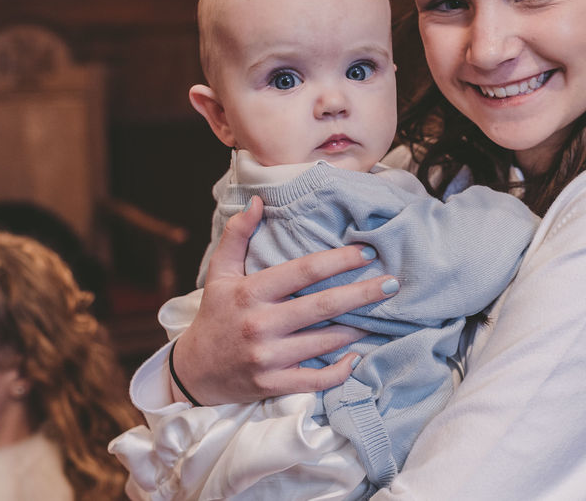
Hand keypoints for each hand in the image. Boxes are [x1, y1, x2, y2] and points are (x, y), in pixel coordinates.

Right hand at [171, 196, 397, 404]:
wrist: (193, 372)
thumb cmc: (214, 316)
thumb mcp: (219, 273)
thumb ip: (237, 235)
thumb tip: (257, 201)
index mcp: (250, 292)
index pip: (303, 271)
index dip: (338, 260)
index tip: (366, 252)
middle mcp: (260, 324)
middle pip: (323, 306)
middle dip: (362, 293)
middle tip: (392, 283)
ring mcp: (268, 357)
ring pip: (325, 342)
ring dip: (358, 328)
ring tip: (383, 314)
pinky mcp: (273, 385)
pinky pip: (316, 380)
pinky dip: (341, 371)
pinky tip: (358, 358)